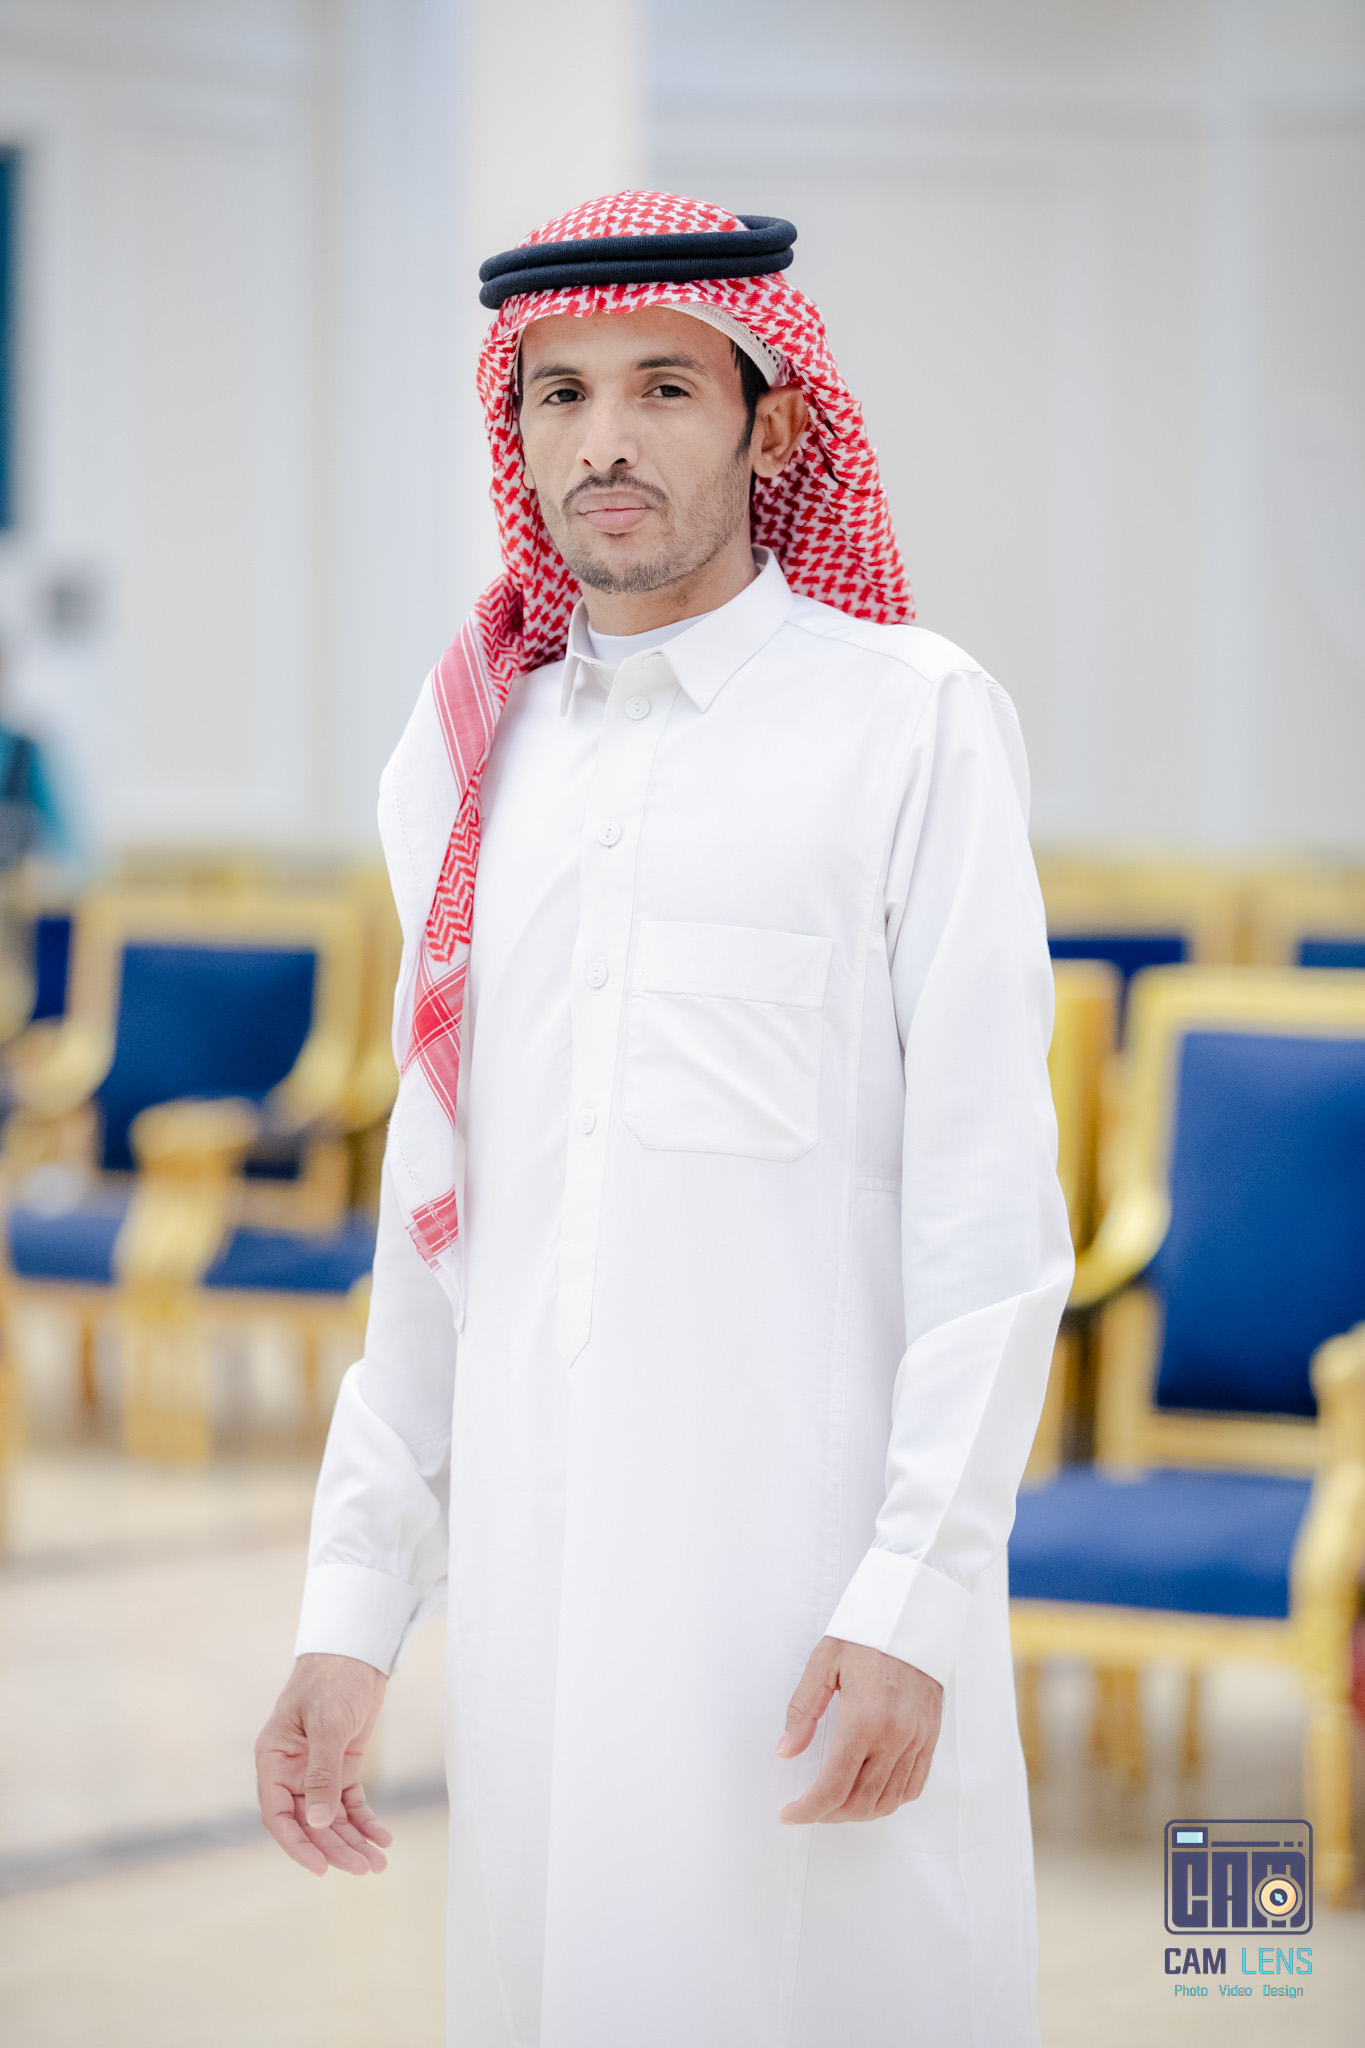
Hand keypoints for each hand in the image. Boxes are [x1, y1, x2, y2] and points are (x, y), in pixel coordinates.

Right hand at [255, 1652, 392, 1875]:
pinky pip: (350, 1802)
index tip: (320, 1868)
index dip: (297, 1844)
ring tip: (378, 1862)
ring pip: (331, 1817)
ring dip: (352, 1840)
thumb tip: (317, 1822)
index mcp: (274, 1760)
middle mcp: (292, 1771)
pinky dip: (365, 1821)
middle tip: (363, 1869)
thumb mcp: (327, 1725)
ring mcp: (317, 1770)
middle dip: (335, 1848)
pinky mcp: (342, 1765)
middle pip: (309, 1822)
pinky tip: (382, 1838)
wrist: (356, 1651)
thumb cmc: (331, 1680)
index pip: (278, 1815)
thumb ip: (321, 1773)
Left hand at [776, 1636, 942, 1824]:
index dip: (808, 1809)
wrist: (913, 1617)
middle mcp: (895, 1735)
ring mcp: (917, 1739)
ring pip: (888, 1801)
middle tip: (807, 1808)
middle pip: (860, 1801)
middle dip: (828, 1814)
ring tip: (834, 1804)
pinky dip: (888, 1801)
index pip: (834, 1785)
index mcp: (864, 1718)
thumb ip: (803, 1710)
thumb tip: (786, 1751)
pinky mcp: (930, 1738)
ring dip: (857, 1812)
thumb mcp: (824, 1663)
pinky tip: (868, 1793)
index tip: (789, 1814)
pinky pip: (913, 1787)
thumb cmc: (866, 1634)